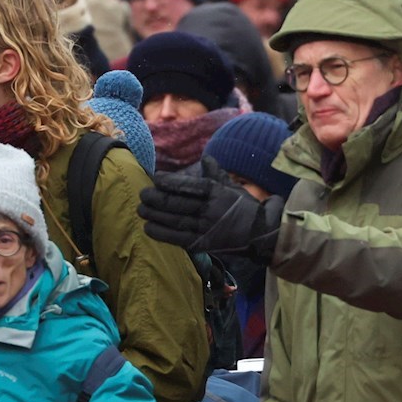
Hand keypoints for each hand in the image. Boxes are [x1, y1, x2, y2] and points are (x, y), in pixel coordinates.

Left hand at [139, 158, 284, 263]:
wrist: (261, 234)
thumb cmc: (244, 207)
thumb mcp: (231, 187)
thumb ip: (215, 173)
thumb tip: (206, 157)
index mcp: (217, 192)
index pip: (190, 186)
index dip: (171, 182)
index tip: (156, 177)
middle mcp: (210, 210)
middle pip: (179, 204)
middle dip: (157, 198)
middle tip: (143, 194)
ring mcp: (206, 228)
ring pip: (176, 221)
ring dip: (155, 215)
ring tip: (140, 209)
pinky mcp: (203, 244)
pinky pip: (179, 239)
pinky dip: (162, 234)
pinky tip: (148, 228)